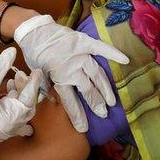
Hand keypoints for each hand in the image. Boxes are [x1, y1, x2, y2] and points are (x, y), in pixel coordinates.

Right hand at [0, 47, 40, 141]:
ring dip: (19, 95)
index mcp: (10, 120)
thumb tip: (12, 52)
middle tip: (20, 75)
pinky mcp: (1, 128)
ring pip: (21, 111)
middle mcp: (12, 128)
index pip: (28, 99)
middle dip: (25, 89)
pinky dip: (14, 103)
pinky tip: (8, 91)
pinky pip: (15, 116)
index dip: (33, 84)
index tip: (37, 71)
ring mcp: (6, 130)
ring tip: (12, 80)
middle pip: (27, 106)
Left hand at [14, 15, 129, 131]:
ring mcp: (79, 55)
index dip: (77, 115)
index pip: (70, 101)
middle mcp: (71, 69)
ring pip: (96, 74)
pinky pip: (100, 48)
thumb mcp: (37, 75)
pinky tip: (125, 60)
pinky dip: (113, 53)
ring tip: (111, 101)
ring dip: (105, 88)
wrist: (33, 31)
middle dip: (96, 103)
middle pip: (87, 90)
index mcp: (58, 78)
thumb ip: (48, 88)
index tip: (83, 128)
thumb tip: (56, 104)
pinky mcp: (83, 42)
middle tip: (104, 114)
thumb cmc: (34, 54)